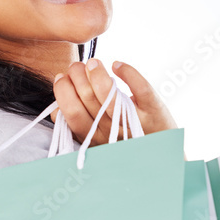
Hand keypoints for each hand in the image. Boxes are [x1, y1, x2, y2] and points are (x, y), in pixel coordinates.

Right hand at [50, 58, 178, 147]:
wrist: (164, 156)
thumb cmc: (125, 140)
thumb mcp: (98, 138)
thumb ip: (78, 125)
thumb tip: (55, 110)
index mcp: (96, 138)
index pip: (72, 114)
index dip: (62, 92)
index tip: (61, 77)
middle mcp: (113, 133)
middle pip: (88, 101)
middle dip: (77, 76)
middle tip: (77, 66)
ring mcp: (134, 122)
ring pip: (110, 96)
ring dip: (97, 73)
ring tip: (93, 63)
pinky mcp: (154, 111)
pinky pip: (141, 88)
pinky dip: (128, 72)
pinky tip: (118, 65)